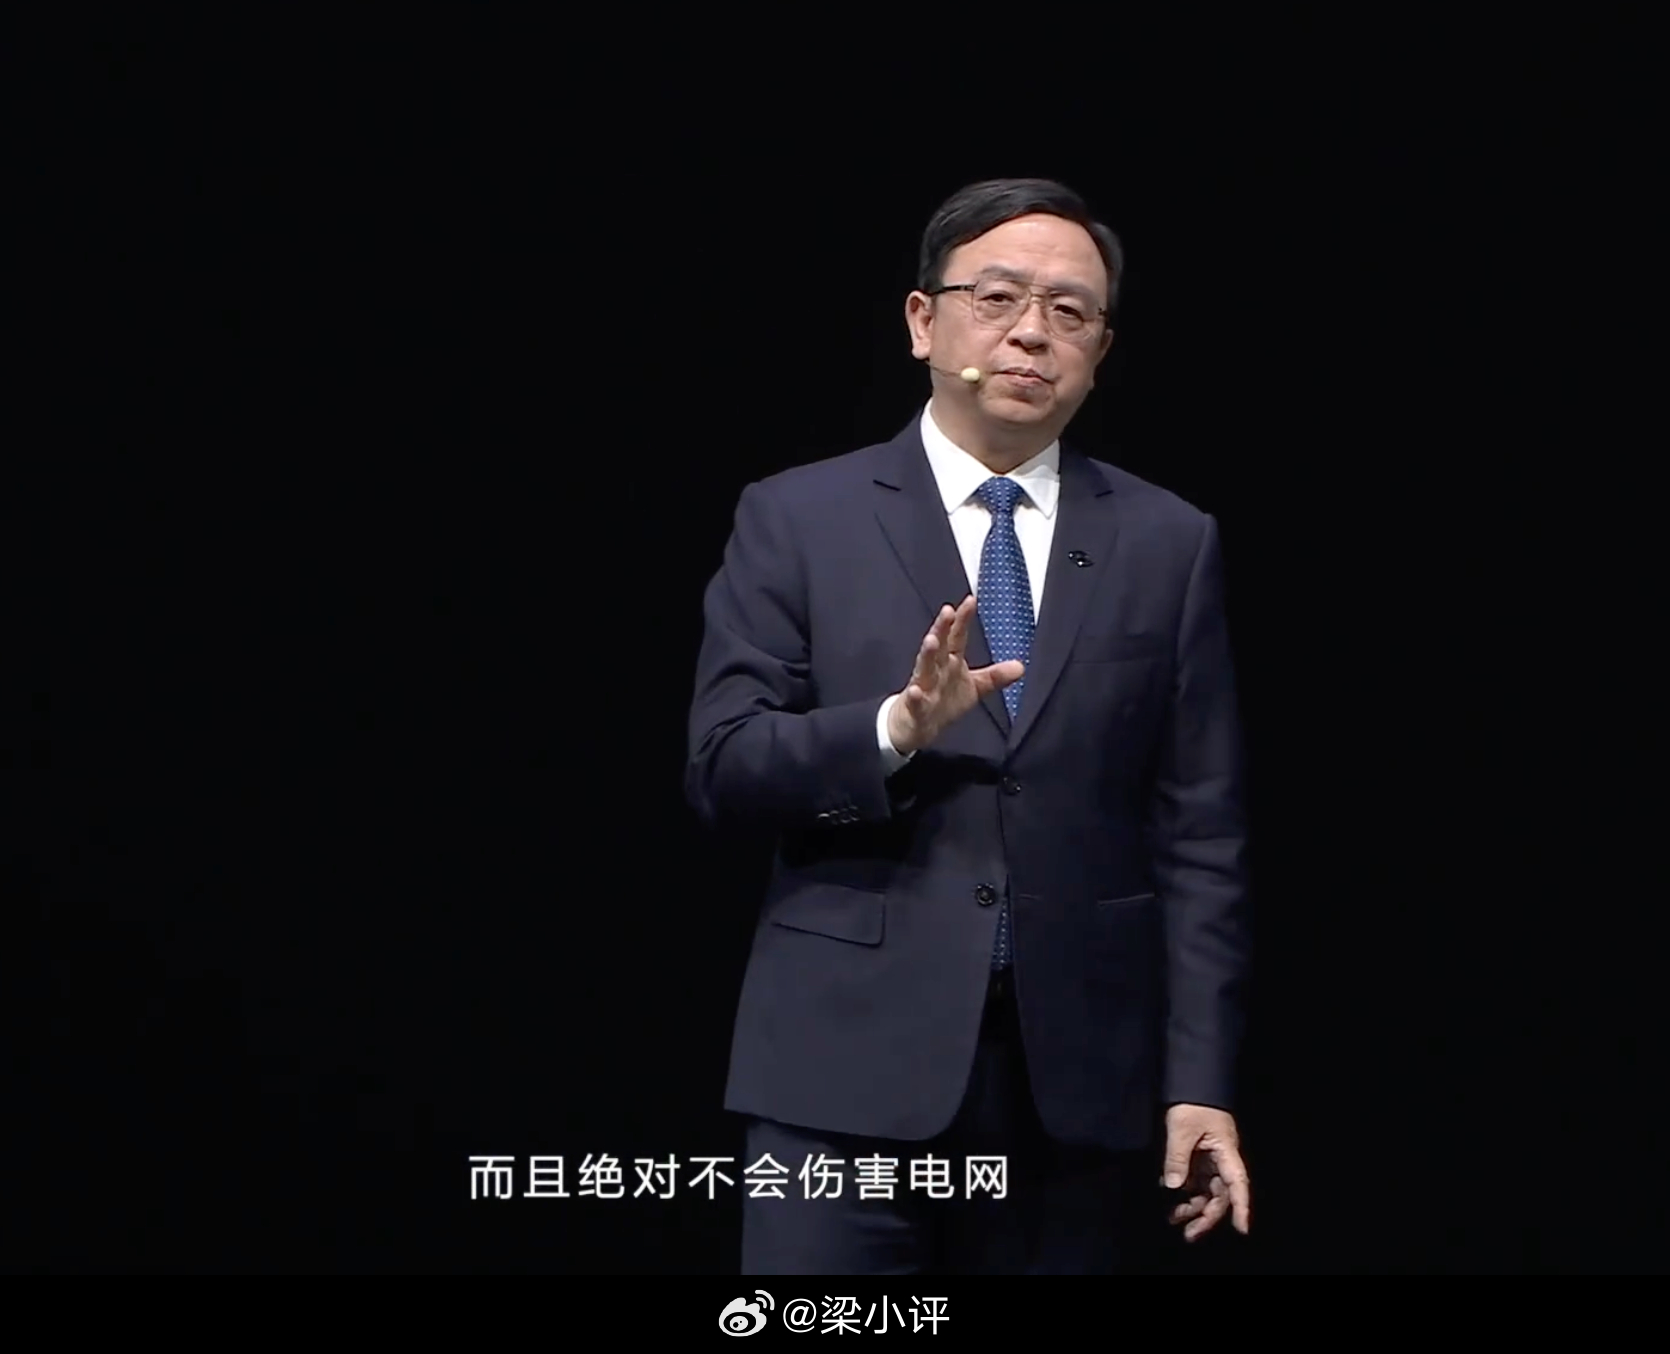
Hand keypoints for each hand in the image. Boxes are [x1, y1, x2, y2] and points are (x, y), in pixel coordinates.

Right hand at [886, 595, 1023, 754]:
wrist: (916, 727)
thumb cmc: (943, 701)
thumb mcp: (974, 687)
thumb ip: (995, 676)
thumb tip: (1020, 666)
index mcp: (949, 662)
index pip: (956, 637)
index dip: (963, 619)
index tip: (970, 600)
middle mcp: (935, 670)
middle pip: (939, 646)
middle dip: (942, 629)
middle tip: (947, 612)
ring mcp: (923, 687)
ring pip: (923, 668)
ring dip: (927, 654)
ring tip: (931, 641)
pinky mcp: (915, 708)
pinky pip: (915, 702)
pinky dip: (915, 696)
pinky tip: (915, 691)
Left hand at [1162, 1104, 1250, 1240]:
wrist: (1190, 1080)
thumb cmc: (1193, 1102)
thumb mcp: (1182, 1128)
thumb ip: (1177, 1157)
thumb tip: (1172, 1187)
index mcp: (1226, 1152)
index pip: (1238, 1185)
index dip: (1242, 1208)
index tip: (1242, 1230)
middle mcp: (1221, 1159)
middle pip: (1220, 1195)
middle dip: (1206, 1216)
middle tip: (1188, 1234)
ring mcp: (1209, 1158)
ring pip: (1205, 1190)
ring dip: (1192, 1205)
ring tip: (1173, 1218)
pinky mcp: (1196, 1155)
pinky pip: (1193, 1180)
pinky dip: (1183, 1190)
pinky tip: (1168, 1196)